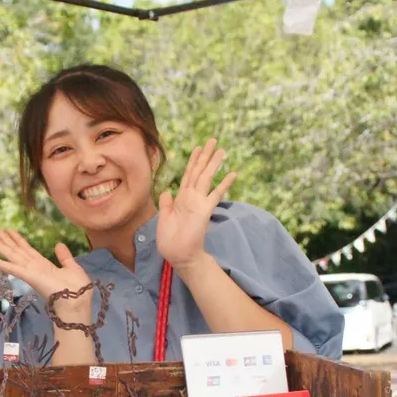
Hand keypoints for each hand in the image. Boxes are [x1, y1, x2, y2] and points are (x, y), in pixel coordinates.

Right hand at [0, 229, 91, 318]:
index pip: (28, 250)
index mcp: (44, 266)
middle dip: (5, 240)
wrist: (77, 303)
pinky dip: (1, 263)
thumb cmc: (77, 289)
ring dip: (0, 246)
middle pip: (17, 251)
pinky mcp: (29, 277)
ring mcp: (30, 272)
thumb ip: (64, 256)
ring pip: (12, 256)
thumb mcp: (72, 267)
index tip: (9, 230)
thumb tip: (58, 244)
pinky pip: (12, 268)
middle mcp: (34, 268)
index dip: (18, 239)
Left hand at [156, 139, 234, 271]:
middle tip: (213, 140)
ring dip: (214, 164)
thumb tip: (166, 191)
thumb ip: (166, 204)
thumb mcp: (164, 219)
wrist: (179, 256)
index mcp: (181, 199)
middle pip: (199, 172)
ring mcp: (199, 203)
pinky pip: (215, 194)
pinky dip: (224, 184)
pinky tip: (233, 174)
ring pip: (206, 178)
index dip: (192, 161)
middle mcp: (191, 198)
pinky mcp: (204, 210)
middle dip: (206, 156)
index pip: (188, 175)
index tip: (198, 148)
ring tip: (222, 150)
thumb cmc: (170, 241)